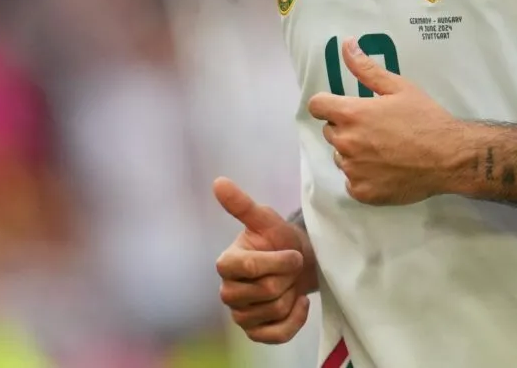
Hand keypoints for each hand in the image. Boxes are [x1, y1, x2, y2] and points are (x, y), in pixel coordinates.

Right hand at [213, 178, 315, 343]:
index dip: (277, 261)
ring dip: (292, 294)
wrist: (297, 263)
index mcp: (226, 263)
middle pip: (267, 291)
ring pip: (275, 311)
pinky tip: (298, 303)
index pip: (249, 267)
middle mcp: (228, 291)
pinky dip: (295, 319)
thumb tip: (218, 182)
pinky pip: (278, 334)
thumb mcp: (266, 220)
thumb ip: (242, 205)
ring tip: (289, 281)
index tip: (292, 252)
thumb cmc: (279, 239)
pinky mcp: (255, 332)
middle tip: (290, 266)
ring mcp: (240, 314)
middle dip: (288, 276)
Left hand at [307, 38, 466, 205]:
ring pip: (341, 156)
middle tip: (375, 128)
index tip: (342, 107)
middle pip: (330, 131)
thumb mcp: (399, 87)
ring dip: (354, 152)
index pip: (316, 106)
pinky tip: (385, 169)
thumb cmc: (425, 118)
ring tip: (383, 150)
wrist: (449, 157)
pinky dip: (363, 176)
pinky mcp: (362, 192)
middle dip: (346, 127)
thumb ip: (366, 68)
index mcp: (351, 114)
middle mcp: (346, 142)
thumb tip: (346, 44)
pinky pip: (351, 181)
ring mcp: (353, 170)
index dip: (327, 104)